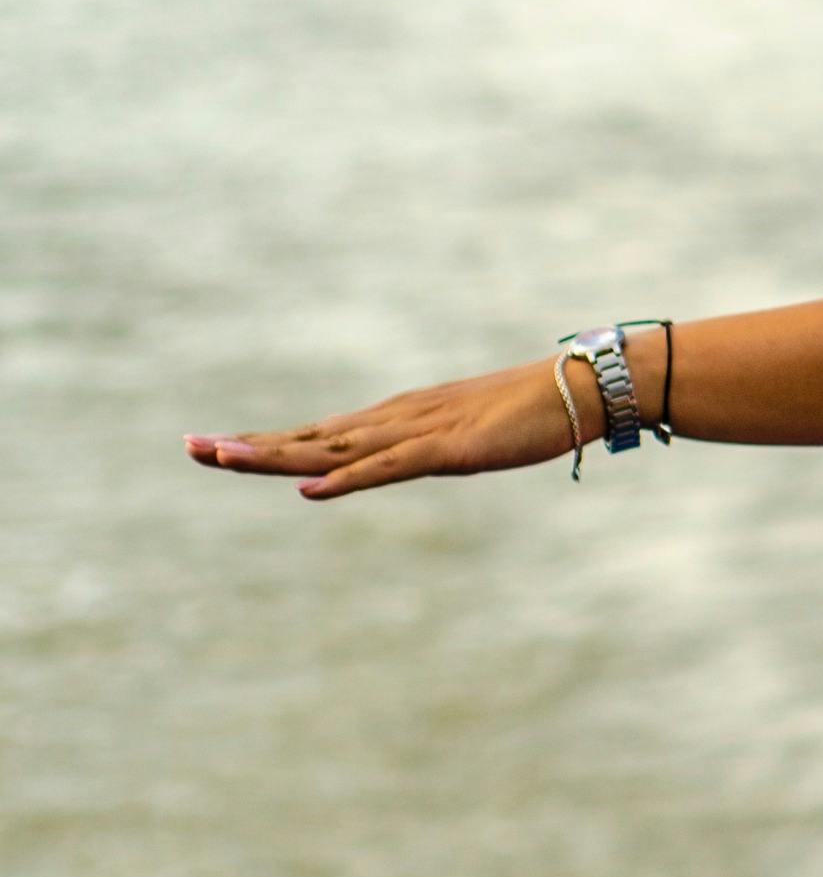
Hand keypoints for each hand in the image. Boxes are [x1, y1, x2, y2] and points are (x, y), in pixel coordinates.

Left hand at [187, 361, 588, 499]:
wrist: (580, 387)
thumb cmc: (531, 411)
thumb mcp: (465, 437)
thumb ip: (427, 450)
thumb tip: (403, 462)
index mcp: (397, 420)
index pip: (316, 434)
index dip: (263, 441)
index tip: (212, 445)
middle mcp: (396, 420)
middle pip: (310, 437)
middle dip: (249, 444)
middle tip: (188, 446)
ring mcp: (420, 432)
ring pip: (336, 448)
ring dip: (279, 454)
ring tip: (226, 457)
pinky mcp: (450, 448)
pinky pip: (390, 467)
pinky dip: (348, 479)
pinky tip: (313, 489)